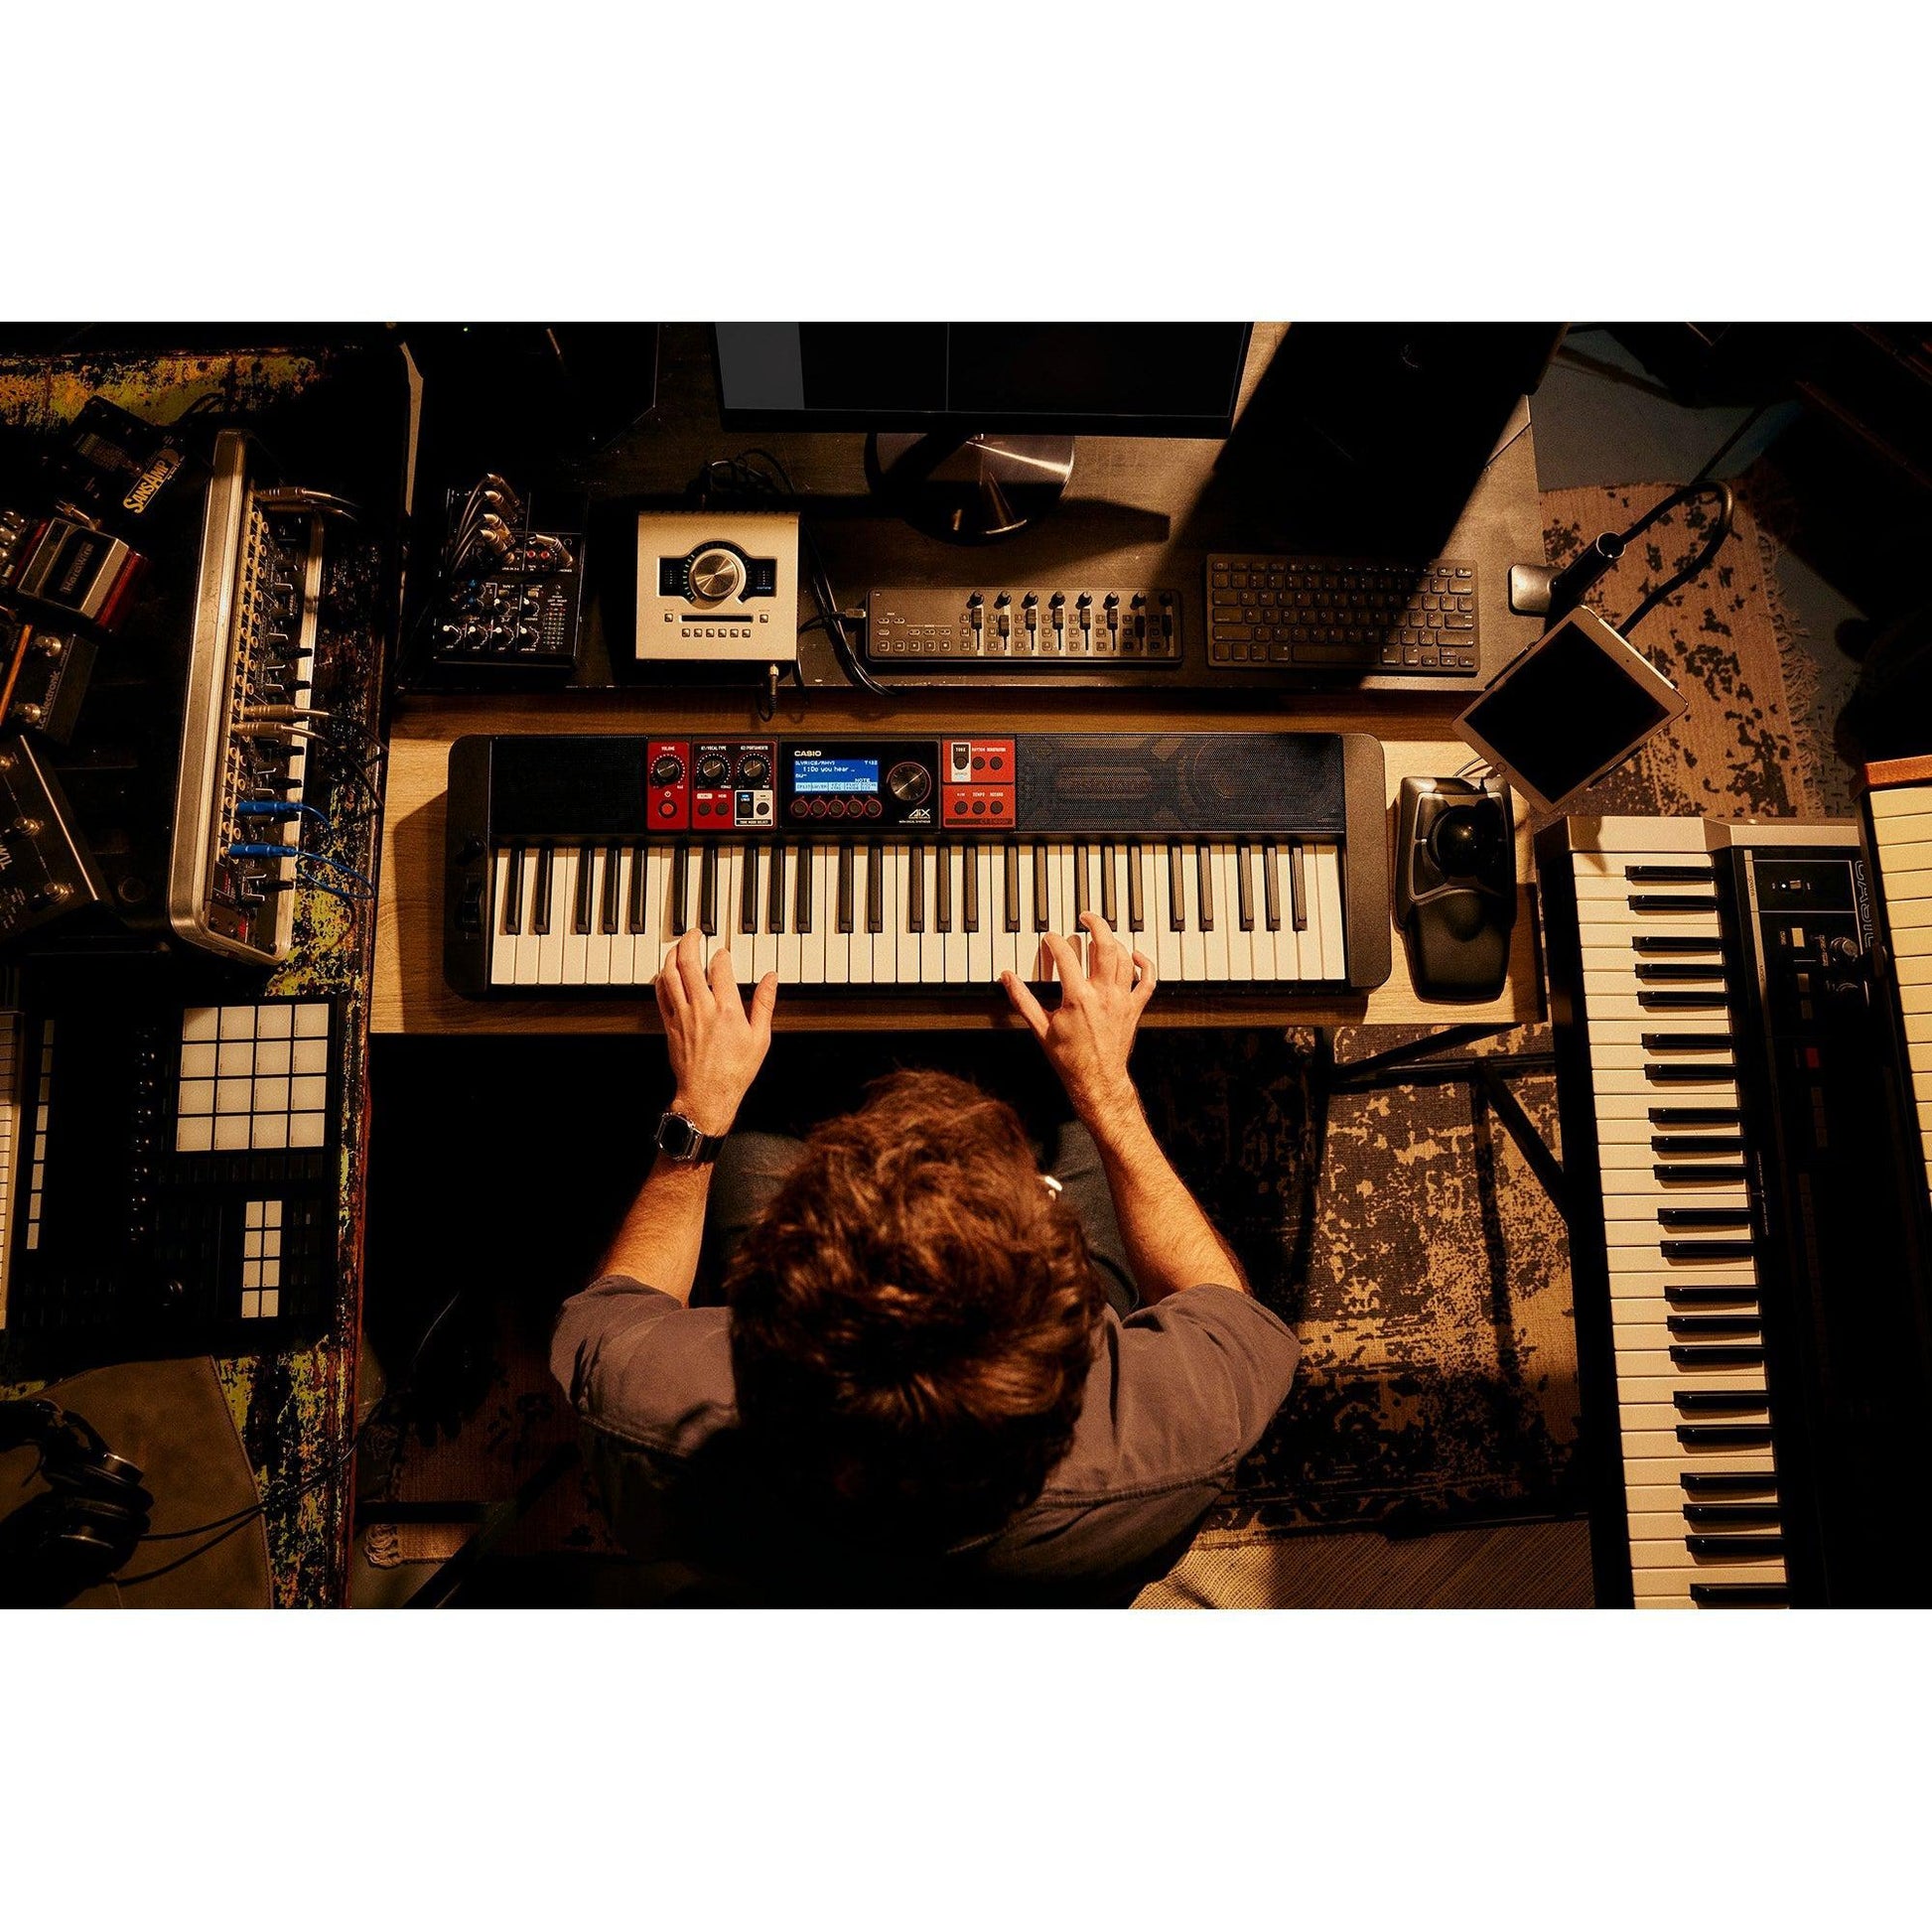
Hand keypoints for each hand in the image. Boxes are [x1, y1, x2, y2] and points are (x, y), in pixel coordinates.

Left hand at [653, 928, 777, 1135]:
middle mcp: (702, 1008)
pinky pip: (660, 994)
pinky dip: (661, 978)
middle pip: (689, 963)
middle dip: (690, 942)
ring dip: (672, 955)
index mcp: (727, 1009)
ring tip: (678, 946)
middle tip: (695, 934)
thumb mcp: (760, 1037)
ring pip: (671, 975)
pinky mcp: (670, 1025)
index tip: (723, 952)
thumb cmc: (735, 1071)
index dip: (721, 954)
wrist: (708, 1095)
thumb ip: (764, 1003)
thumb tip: (770, 979)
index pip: (720, 968)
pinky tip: (665, 972)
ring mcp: (682, 1015)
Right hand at [1000, 911, 1155, 1130]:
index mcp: (1078, 998)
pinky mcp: (1134, 1009)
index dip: (1055, 941)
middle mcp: (1103, 995)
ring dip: (1114, 941)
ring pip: (1125, 959)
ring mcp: (1122, 1000)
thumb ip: (1023, 1000)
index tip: (1050, 939)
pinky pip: (1147, 981)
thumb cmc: (1069, 1059)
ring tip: (1102, 935)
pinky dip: (1144, 965)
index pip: (1066, 956)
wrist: (1097, 1081)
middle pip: (1105, 946)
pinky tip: (1135, 956)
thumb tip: (1008, 978)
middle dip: (1095, 925)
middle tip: (1086, 917)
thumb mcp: (1040, 1028)